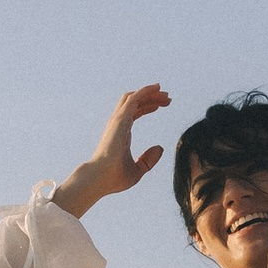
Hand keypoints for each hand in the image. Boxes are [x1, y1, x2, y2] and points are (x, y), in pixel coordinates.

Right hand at [52, 84, 169, 215]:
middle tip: (167, 98)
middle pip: (135, 102)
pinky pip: (134, 99)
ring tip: (165, 94)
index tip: (162, 105)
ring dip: (149, 93)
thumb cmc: (114, 177)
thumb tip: (160, 148)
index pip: (135, 113)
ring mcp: (118, 120)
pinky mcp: (120, 119)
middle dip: (151, 97)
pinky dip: (145, 91)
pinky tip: (156, 88)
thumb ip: (148, 160)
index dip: (148, 107)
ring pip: (134, 98)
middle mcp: (118, 124)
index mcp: (121, 132)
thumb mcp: (137, 170)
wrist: (100, 178)